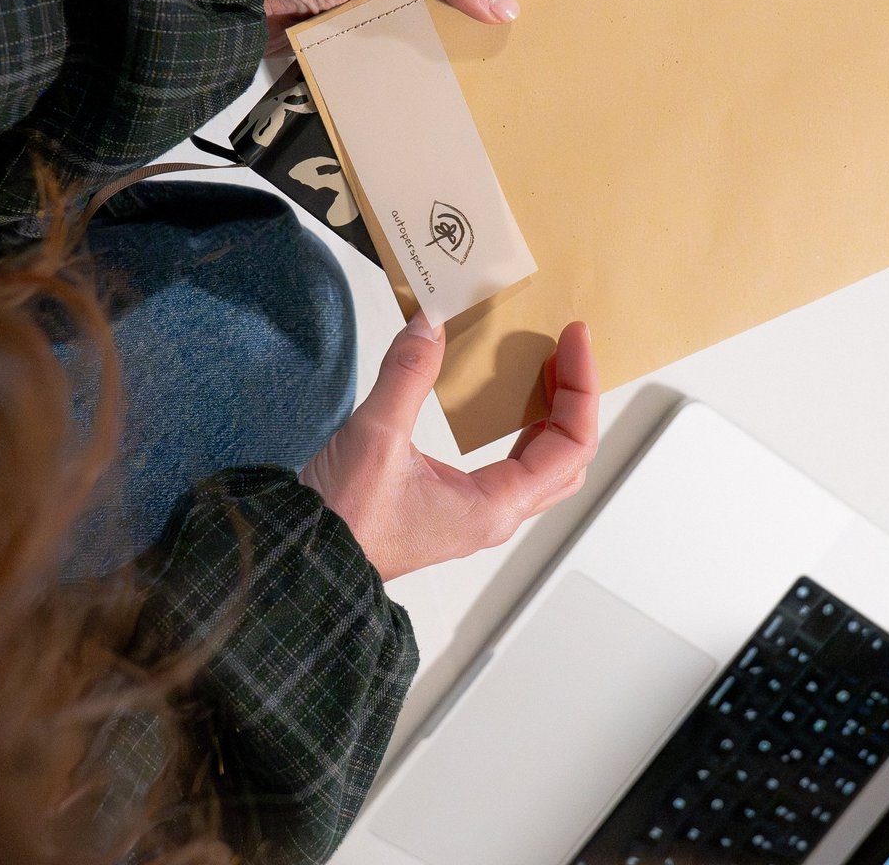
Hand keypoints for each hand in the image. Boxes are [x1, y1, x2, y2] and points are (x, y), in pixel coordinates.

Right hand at [300, 316, 598, 580]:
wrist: (307, 564)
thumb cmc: (342, 521)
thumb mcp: (375, 437)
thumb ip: (407, 374)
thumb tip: (429, 324)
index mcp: (493, 506)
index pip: (571, 446)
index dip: (581, 388)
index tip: (573, 339)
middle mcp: (495, 515)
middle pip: (568, 459)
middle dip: (574, 401)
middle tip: (565, 349)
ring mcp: (476, 514)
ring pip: (541, 466)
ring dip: (551, 415)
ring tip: (542, 367)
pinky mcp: (454, 507)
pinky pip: (510, 467)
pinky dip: (520, 428)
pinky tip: (501, 399)